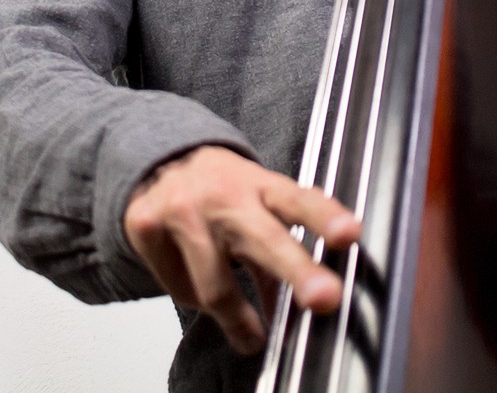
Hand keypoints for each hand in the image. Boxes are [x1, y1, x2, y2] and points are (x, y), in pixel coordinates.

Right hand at [123, 145, 361, 354]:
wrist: (159, 160)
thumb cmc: (222, 189)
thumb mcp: (257, 207)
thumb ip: (281, 251)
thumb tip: (299, 309)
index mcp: (260, 185)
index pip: (299, 200)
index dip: (325, 217)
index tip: (350, 234)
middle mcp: (224, 195)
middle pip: (264, 239)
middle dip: (297, 271)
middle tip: (325, 299)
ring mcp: (183, 210)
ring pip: (215, 286)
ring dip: (237, 319)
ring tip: (251, 337)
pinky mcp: (146, 227)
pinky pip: (180, 289)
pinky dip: (193, 297)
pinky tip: (195, 278)